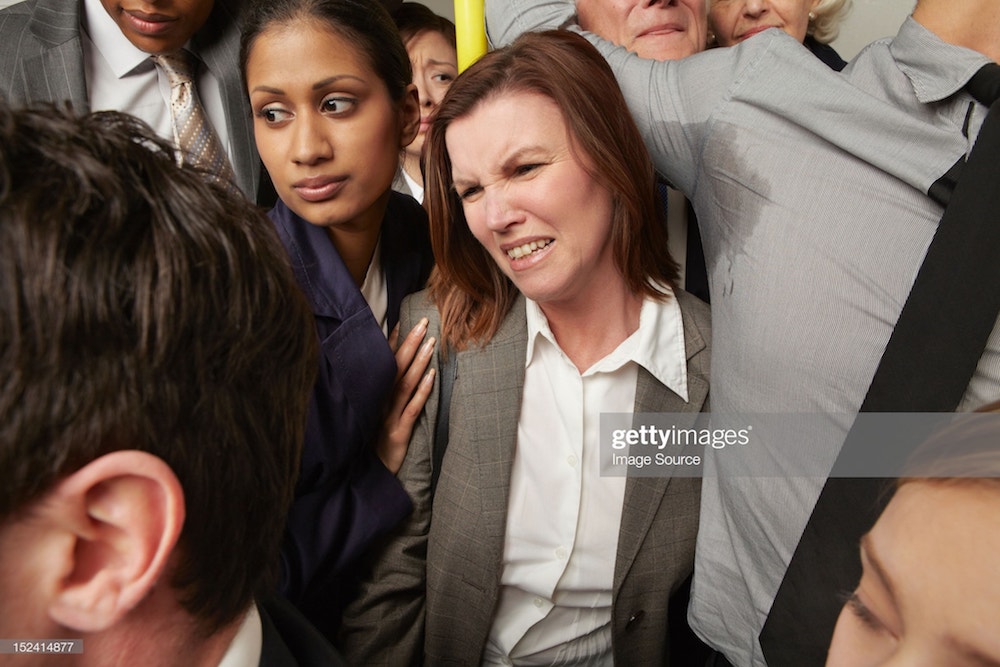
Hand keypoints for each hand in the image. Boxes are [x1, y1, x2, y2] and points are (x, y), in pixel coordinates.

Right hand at [377, 318, 435, 473]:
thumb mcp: (373, 416)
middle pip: (394, 367)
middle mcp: (377, 402)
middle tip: (423, 321)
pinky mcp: (397, 434)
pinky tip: (432, 376)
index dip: (393, 341)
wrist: (365, 477)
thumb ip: (381, 393)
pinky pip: (411, 410)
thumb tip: (394, 369)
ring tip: (432, 342)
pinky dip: (422, 391)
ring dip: (418, 361)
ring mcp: (387, 418)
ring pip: (404, 384)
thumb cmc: (371, 444)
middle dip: (409, 343)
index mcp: (372, 396)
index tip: (405, 320)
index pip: (383, 363)